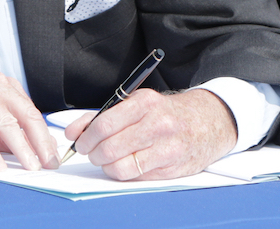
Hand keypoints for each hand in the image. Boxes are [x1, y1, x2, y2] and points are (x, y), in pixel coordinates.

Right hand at [0, 73, 58, 171]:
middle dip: (39, 143)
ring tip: (30, 166)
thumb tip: (42, 152)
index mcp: (4, 86)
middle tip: (48, 164)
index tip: (53, 158)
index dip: (44, 137)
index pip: (31, 113)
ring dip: (20, 148)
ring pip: (5, 122)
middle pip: (24, 115)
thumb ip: (13, 139)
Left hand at [63, 88, 236, 180]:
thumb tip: (72, 132)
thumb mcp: (137, 103)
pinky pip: (135, 176)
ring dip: (105, 166)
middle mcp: (158, 123)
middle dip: (92, 154)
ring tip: (106, 160)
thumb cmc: (165, 112)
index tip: (78, 142)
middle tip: (90, 152)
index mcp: (145, 102)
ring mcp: (167, 148)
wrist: (207, 122)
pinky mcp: (172, 167)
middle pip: (109, 147)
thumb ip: (103, 115)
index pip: (104, 124)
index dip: (85, 137)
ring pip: (120, 166)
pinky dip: (122, 173)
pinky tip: (123, 165)